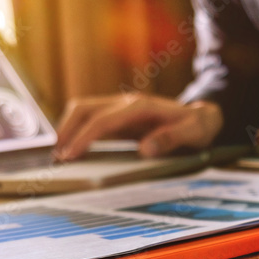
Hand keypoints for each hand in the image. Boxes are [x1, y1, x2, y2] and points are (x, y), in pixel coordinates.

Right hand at [53, 94, 222, 159]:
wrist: (202, 116)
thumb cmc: (197, 126)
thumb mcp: (193, 133)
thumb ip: (171, 139)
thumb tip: (145, 150)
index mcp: (141, 106)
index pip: (103, 120)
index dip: (84, 138)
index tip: (70, 155)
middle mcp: (127, 103)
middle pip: (85, 108)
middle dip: (66, 129)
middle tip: (55, 156)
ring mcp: (121, 108)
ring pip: (84, 110)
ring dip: (67, 128)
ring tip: (59, 153)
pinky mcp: (119, 116)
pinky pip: (91, 119)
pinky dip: (77, 130)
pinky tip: (72, 149)